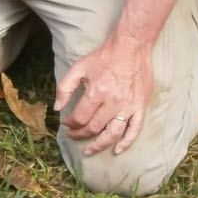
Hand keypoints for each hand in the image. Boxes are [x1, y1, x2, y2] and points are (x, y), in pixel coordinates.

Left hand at [54, 40, 153, 156]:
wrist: (131, 47)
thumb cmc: (104, 57)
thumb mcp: (79, 67)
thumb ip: (65, 87)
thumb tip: (57, 108)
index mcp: (97, 92)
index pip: (80, 117)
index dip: (70, 124)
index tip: (66, 123)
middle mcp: (113, 102)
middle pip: (94, 127)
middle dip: (80, 134)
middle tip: (74, 135)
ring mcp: (128, 106)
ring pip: (113, 133)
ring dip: (100, 144)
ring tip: (90, 150)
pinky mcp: (140, 106)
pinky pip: (135, 129)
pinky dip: (127, 142)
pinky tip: (118, 150)